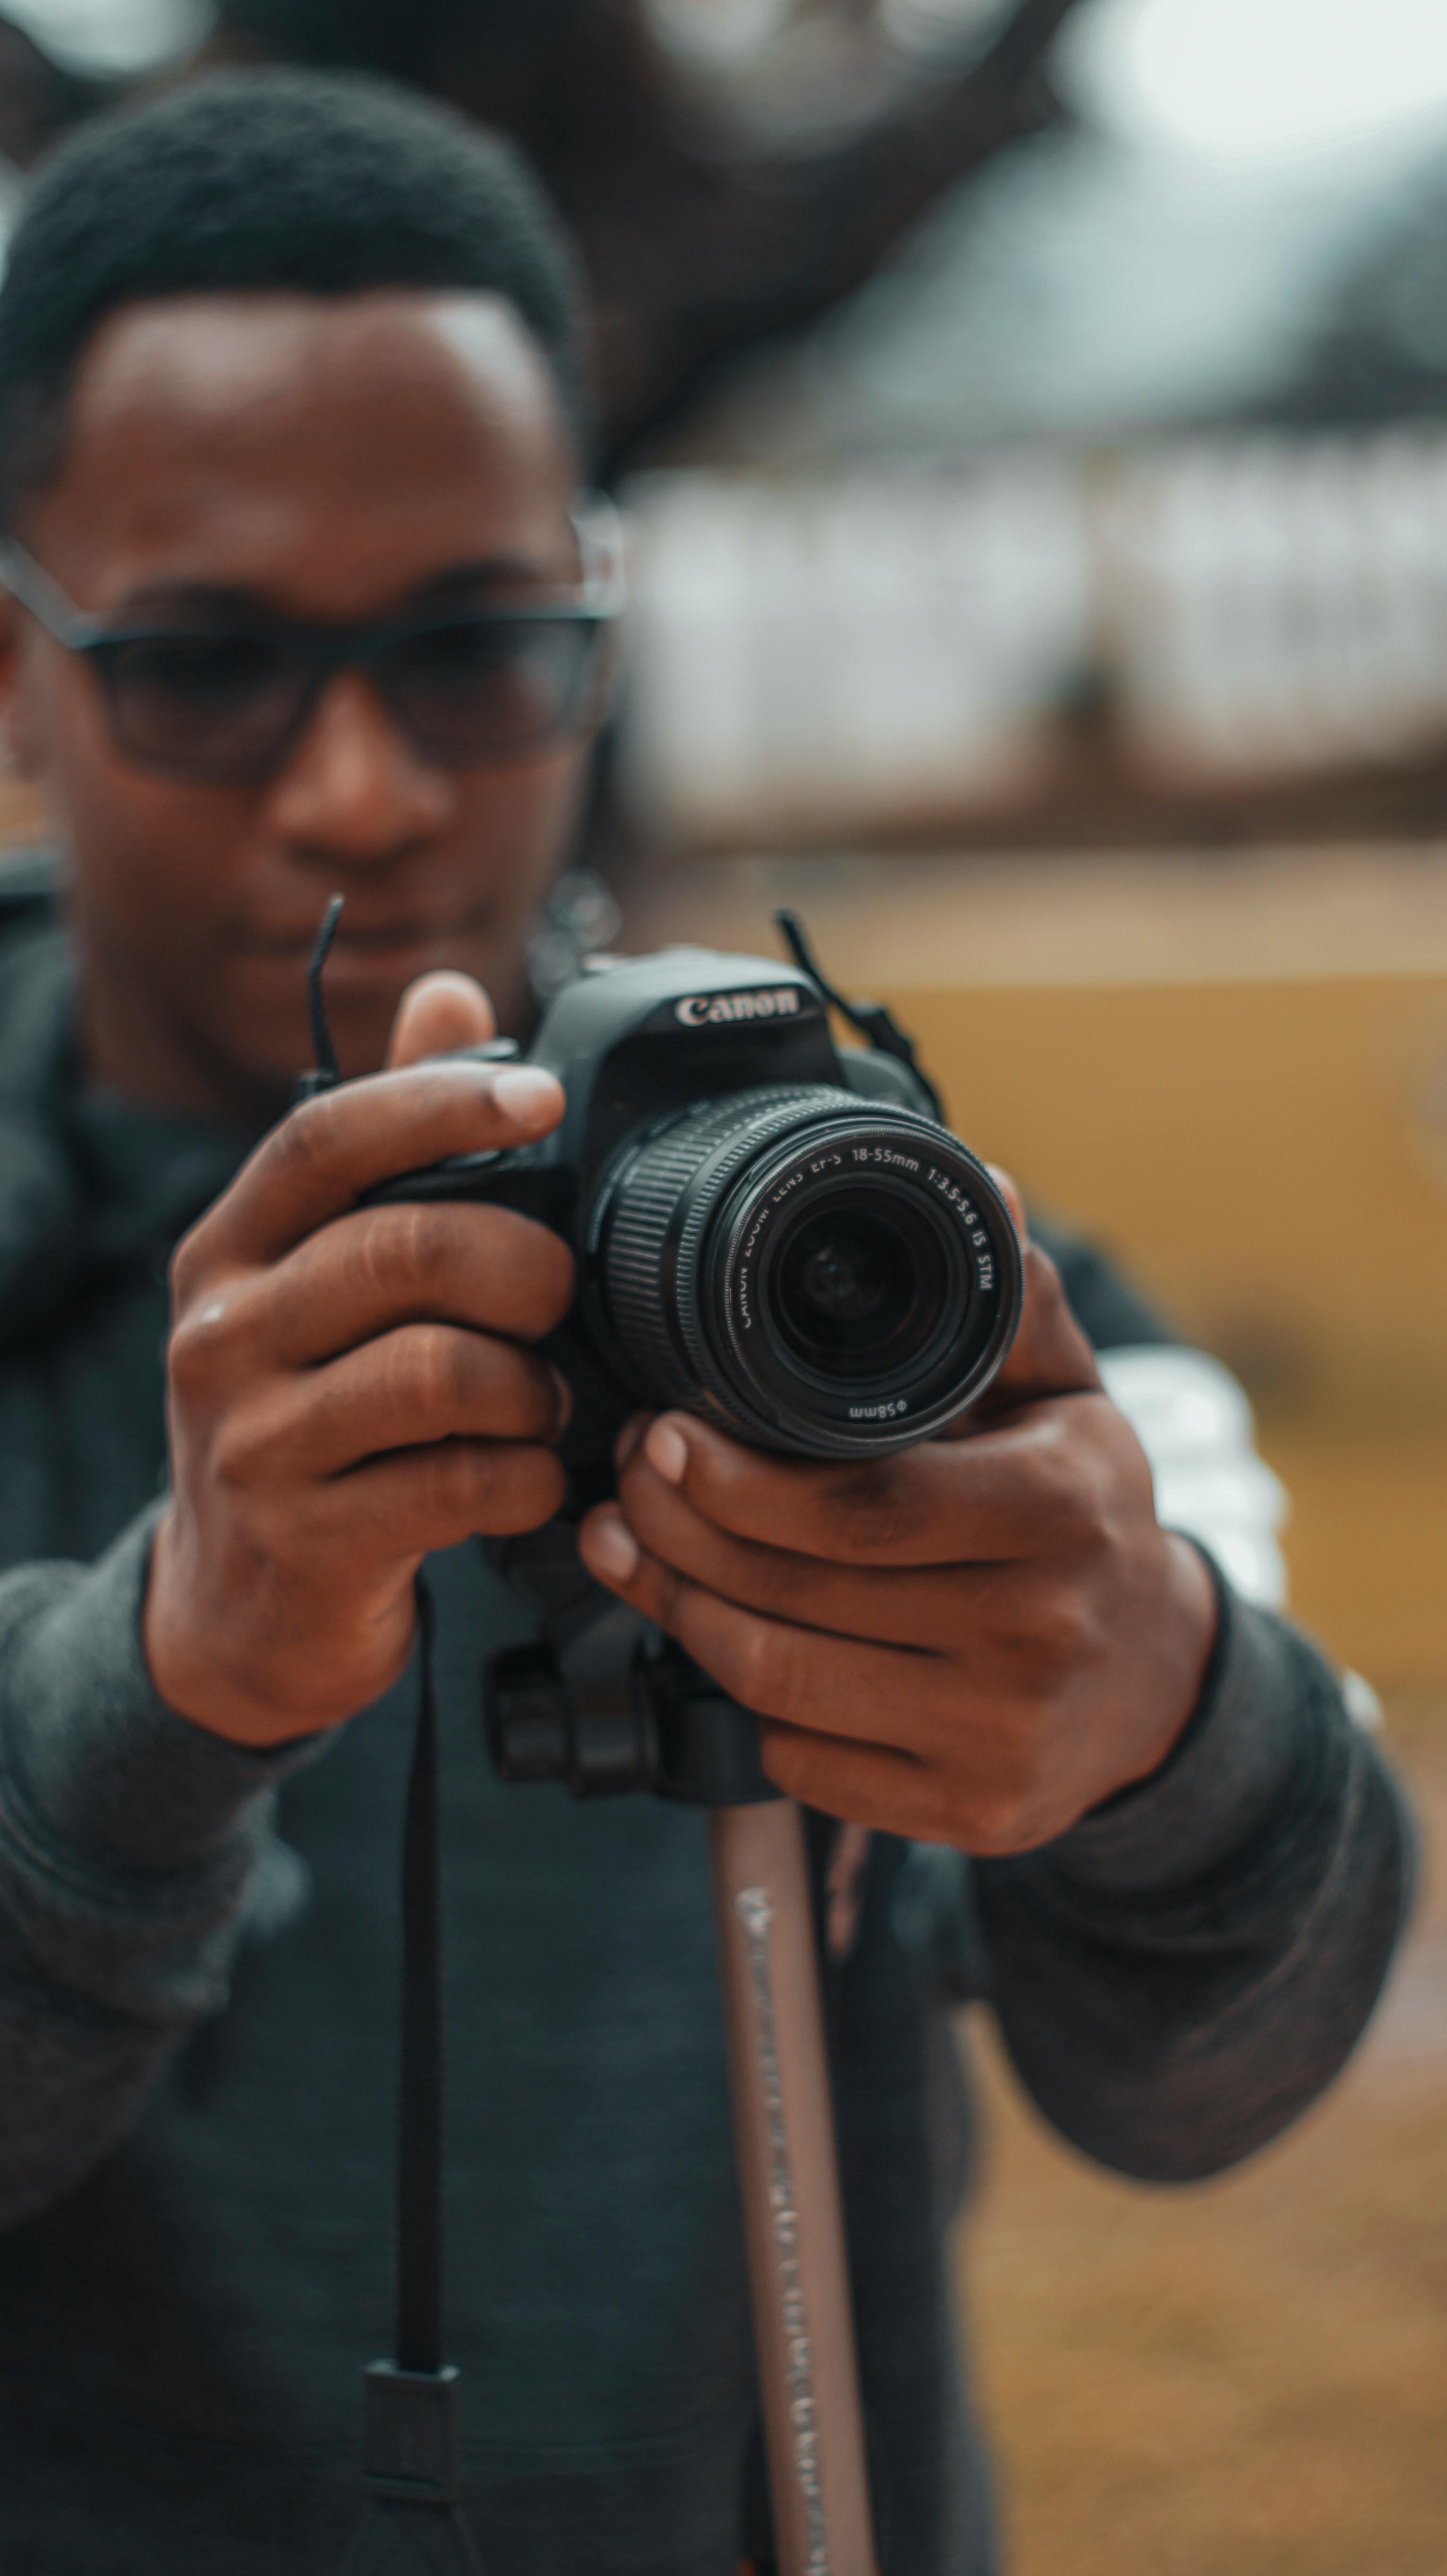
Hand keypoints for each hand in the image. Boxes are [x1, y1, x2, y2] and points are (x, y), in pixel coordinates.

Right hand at [145, 974, 572, 1746]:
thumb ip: (384, 1145)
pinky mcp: (305, 1538)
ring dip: (532, 1385)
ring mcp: (253, 1441)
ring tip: (547, 1402)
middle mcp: (222, 1334)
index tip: (541, 1098)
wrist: (238, 1607)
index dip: (442, 1103)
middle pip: (405, 1249)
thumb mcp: (316, 1279)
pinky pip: (458, 1482)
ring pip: (441, 1370)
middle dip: (524, 1265)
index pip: (329, 1137)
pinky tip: (531, 1478)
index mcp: (231, 1249)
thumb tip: (448, 994)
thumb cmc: (306, 1416)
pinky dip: (527, 1477)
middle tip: (563, 1298)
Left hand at [577, 1181, 1216, 1852]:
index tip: (665, 1432)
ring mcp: (1001, 1739)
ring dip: (680, 1610)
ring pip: (778, 1680)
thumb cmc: (1084, 1517)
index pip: (865, 1507)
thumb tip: (988, 1189)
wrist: (1157, 1681)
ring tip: (632, 1545)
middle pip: (799, 1595)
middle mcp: (1038, 1636)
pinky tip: (717, 1634)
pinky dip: (739, 1699)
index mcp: (1061, 1515)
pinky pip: (800, 1759)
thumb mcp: (1071, 1401)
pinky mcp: (966, 1815)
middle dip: (679, 1532)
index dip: (740, 1478)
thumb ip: (1015, 1304)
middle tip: (626, 1478)